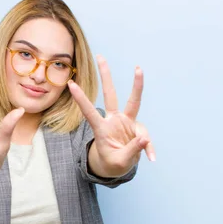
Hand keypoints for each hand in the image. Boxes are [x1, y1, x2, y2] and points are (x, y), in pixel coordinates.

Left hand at [68, 56, 154, 177]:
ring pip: (132, 100)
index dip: (81, 99)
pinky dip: (148, 148)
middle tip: (99, 56)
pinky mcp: (137, 127)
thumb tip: (145, 139)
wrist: (118, 167)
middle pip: (110, 95)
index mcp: (101, 129)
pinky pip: (145, 137)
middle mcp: (113, 121)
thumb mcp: (119, 161)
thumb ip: (131, 150)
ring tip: (138, 68)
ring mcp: (125, 122)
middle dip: (105, 76)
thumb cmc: (113, 163)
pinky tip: (151, 158)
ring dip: (136, 84)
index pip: (89, 112)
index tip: (71, 84)